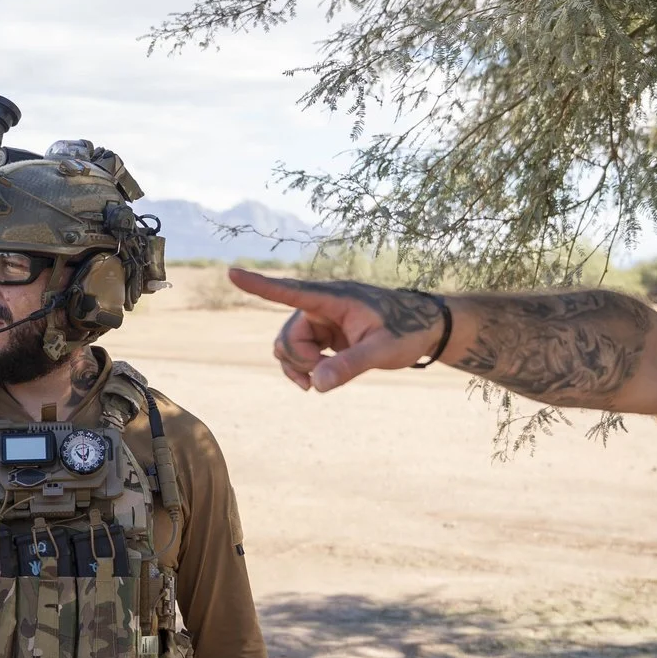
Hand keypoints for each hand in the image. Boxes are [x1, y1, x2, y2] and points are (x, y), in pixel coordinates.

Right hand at [225, 270, 447, 391]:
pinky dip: (300, 368)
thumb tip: (317, 384)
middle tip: (323, 378)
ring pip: (288, 345)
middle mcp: (322, 306)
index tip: (232, 272)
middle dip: (299, 361)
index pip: (291, 292)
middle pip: (287, 335)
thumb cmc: (407, 331)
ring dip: (298, 366)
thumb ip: (350, 366)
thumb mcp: (382, 351)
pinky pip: (296, 351)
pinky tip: (314, 383)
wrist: (424, 327)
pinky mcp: (324, 333)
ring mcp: (321, 320)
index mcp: (335, 299)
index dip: (260, 285)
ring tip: (319, 382)